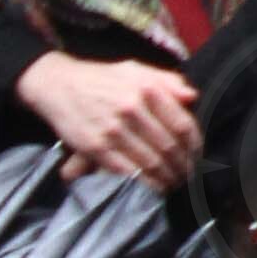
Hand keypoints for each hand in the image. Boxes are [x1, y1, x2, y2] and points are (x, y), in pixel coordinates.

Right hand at [17, 50, 202, 184]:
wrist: (59, 86)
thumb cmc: (102, 79)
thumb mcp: (136, 69)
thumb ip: (167, 81)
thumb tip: (192, 97)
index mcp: (146, 90)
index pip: (182, 124)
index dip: (194, 145)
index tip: (197, 155)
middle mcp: (131, 110)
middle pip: (169, 147)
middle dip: (182, 166)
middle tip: (187, 175)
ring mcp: (113, 131)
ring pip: (150, 163)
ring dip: (167, 178)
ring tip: (174, 183)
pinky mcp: (96, 149)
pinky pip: (127, 172)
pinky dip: (144, 184)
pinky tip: (153, 187)